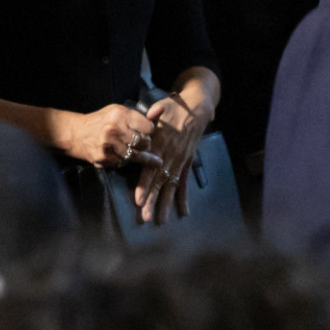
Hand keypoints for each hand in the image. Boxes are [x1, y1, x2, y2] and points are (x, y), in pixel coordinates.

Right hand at [63, 103, 158, 168]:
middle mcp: (114, 129)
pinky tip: (120, 154)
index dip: (149, 131)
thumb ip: (143, 115)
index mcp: (120, 115)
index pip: (149, 128)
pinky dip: (124, 161)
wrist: (77, 133)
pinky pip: (123, 163)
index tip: (146, 131)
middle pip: (144, 143)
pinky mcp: (104, 158)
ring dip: (137, 155)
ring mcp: (108, 145)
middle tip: (142, 142)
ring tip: (135, 150)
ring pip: (135, 156)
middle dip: (145, 144)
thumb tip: (162, 109)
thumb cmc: (103, 121)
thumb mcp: (121, 112)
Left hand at [135, 92, 210, 225]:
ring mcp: (180, 161)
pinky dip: (184, 198)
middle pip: (159, 182)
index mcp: (160, 144)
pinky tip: (183, 212)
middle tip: (145, 217)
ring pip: (171, 186)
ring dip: (166, 204)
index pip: (149, 169)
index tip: (138, 200)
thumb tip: (133, 132)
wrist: (195, 108)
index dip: (144, 185)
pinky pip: (185, 183)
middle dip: (151, 201)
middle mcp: (170, 156)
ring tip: (160, 221)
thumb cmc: (171, 109)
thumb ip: (145, 124)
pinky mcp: (187, 163)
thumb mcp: (156, 113)